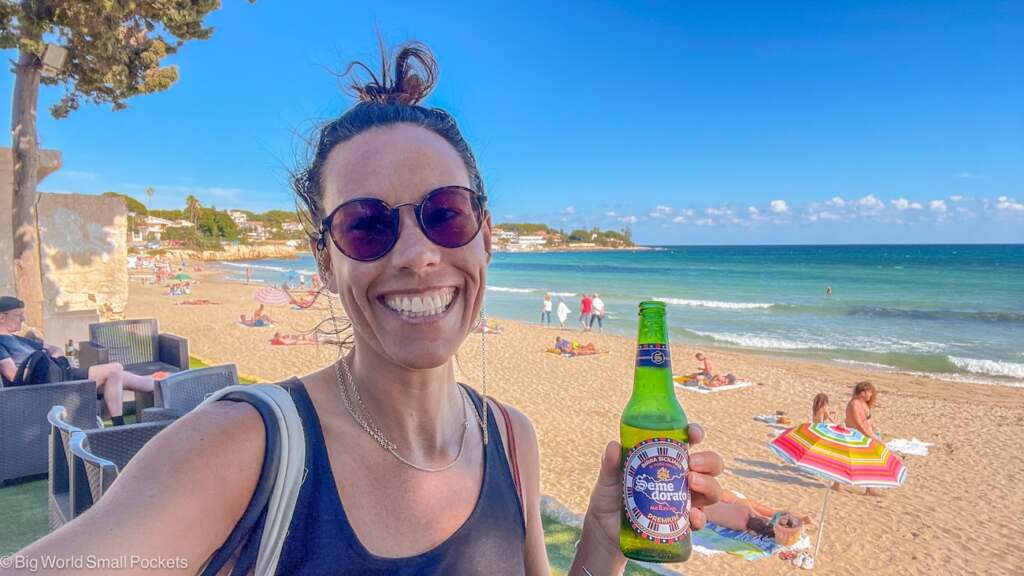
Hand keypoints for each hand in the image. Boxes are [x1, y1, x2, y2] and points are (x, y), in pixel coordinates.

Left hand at [579, 424, 723, 564]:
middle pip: (710, 465)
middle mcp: (680, 478)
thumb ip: (610, 463)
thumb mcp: (608, 478)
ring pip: (711, 491)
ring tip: (691, 482)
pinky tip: (692, 515)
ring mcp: (684, 501)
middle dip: (708, 461)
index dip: (695, 434)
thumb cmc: (611, 496)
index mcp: (666, 460)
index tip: (694, 434)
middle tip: (692, 463)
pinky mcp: (681, 523)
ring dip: (708, 485)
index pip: (688, 442)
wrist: (606, 530)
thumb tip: (614, 446)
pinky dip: (700, 517)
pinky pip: (700, 520)